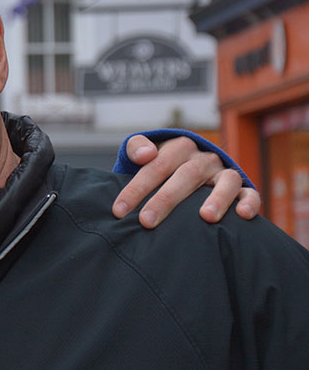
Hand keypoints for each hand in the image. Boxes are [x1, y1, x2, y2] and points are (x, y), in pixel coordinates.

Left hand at [112, 135, 260, 227]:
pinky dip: (249, 202)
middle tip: (147, 221)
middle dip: (165, 199)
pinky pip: (250, 193)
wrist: (189, 167)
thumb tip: (145, 154)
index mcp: (178, 148)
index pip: (155, 166)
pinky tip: (243, 216)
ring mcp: (223, 173)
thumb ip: (136, 148)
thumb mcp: (143, 153)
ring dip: (217, 198)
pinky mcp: (241, 188)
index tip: (119, 211)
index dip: (136, 188)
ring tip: (206, 217)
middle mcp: (203, 159)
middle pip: (185, 175)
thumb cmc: (160, 166)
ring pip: (226, 181)